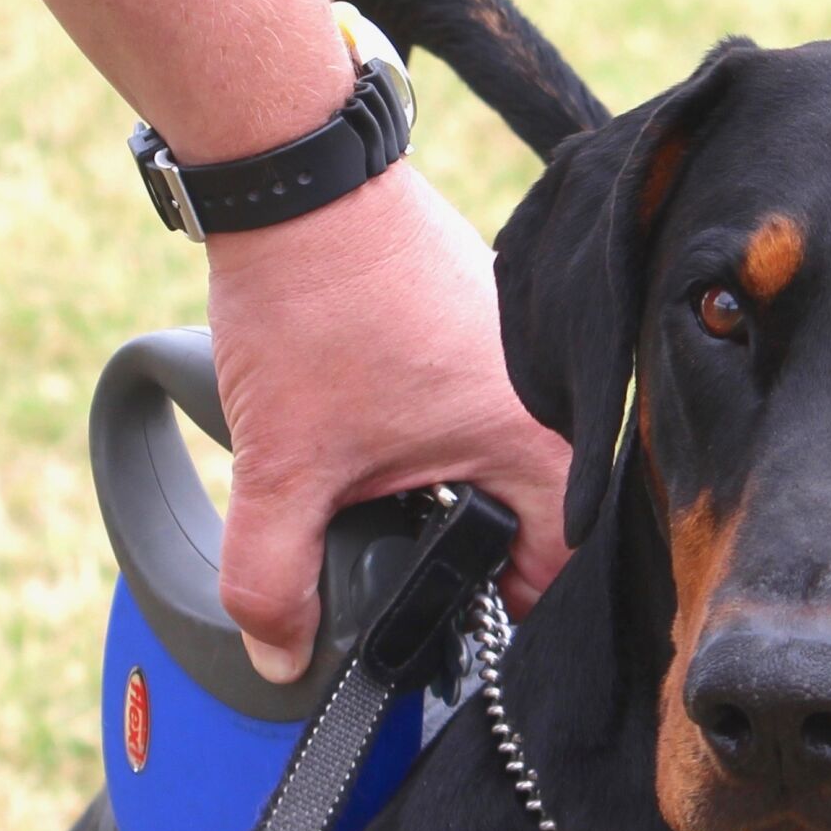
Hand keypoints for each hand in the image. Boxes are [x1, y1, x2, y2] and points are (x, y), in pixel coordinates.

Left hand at [205, 164, 570, 682]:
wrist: (295, 172)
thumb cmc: (315, 300)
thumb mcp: (287, 463)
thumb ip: (274, 578)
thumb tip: (281, 657)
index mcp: (539, 444)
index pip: (556, 575)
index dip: (501, 618)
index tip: (450, 634)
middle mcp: (554, 402)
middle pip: (529, 528)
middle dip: (465, 560)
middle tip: (403, 573)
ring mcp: (525, 361)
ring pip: (503, 470)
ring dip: (449, 497)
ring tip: (384, 498)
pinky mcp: (490, 331)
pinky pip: (482, 416)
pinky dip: (439, 442)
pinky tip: (382, 438)